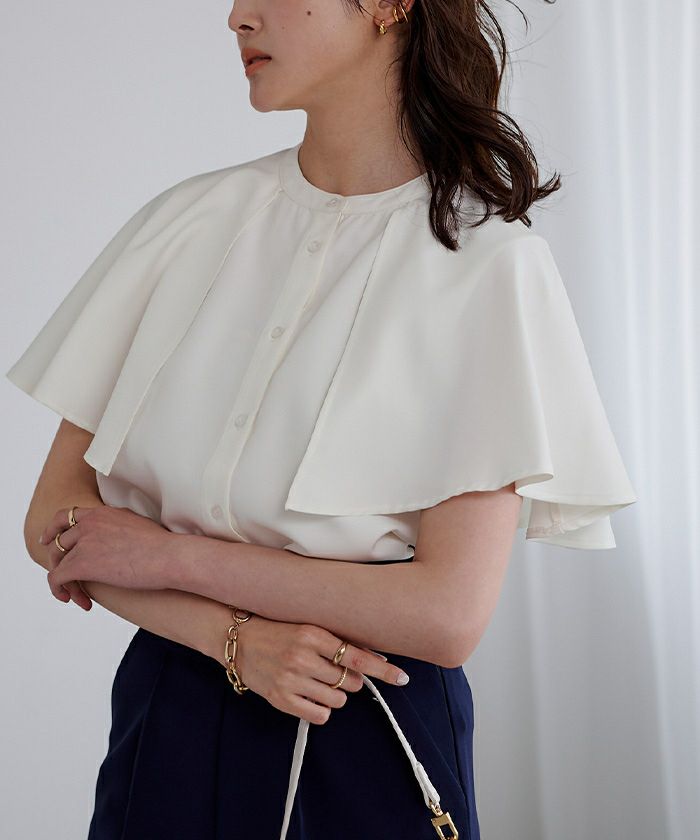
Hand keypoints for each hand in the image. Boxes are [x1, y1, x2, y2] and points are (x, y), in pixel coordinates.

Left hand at [42, 505, 177, 599]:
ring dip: (64, 580)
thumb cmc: (165, 546)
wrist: (169, 556)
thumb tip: (122, 537)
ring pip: (57, 561)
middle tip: (63, 577)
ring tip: (76, 595)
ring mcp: (84, 542)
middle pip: (58, 540)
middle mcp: (90, 524)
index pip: (67, 516)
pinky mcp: (81, 563)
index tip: (48, 540)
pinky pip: (56, 578)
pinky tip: (75, 600)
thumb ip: (121, 526)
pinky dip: (60, 590)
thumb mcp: (138, 525)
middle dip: (57, 560)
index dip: (54, 529)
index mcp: (103, 513)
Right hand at [233, 616, 406, 724]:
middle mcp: (302, 657)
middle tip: (333, 670)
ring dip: (336, 693)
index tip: (402, 677)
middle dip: (350, 679)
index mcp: (313, 634)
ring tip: (317, 680)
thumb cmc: (278, 630)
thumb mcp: (308, 627)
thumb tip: (373, 658)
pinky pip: (320, 715)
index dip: (383, 669)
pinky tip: (310, 694)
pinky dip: (322, 708)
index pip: (358, 657)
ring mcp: (291, 679)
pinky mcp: (281, 699)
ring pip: (338, 699)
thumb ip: (336, 641)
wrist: (239, 641)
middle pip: (350, 681)